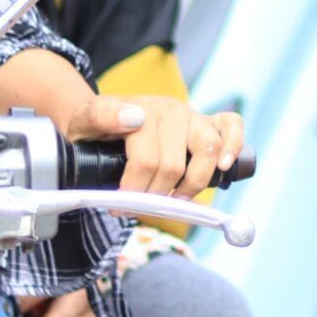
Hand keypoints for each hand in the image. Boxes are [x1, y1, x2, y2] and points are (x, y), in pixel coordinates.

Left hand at [56, 90, 245, 200]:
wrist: (101, 116)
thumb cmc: (93, 127)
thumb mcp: (83, 121)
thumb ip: (101, 116)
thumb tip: (135, 119)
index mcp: (142, 109)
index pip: (145, 160)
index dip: (132, 190)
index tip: (118, 206)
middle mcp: (170, 110)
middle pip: (172, 164)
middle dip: (155, 194)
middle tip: (137, 207)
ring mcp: (192, 115)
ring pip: (206, 151)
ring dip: (191, 184)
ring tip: (174, 200)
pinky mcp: (207, 122)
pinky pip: (232, 126)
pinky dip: (233, 146)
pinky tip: (224, 167)